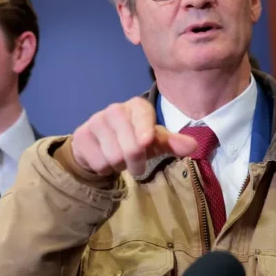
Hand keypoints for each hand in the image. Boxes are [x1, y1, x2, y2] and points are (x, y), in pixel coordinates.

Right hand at [71, 97, 197, 175]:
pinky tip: (104, 158)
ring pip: (114, 157)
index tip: (146, 142)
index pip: (143, 118)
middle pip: (131, 147)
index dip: (144, 132)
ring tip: (119, 158)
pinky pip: (99, 163)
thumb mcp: (156, 142)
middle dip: (136, 162)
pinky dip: (104, 168)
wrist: (100, 145)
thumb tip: (194, 146)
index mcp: (137, 107)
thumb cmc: (135, 141)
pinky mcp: (81, 135)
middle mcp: (115, 109)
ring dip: (119, 165)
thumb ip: (174, 143)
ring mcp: (96, 121)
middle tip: (135, 162)